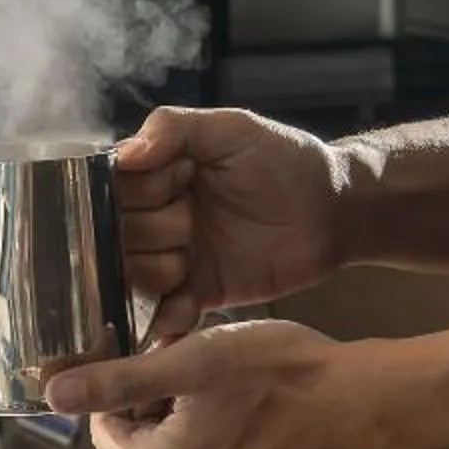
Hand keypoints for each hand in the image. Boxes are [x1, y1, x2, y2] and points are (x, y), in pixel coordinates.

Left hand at [42, 318, 384, 448]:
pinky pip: (201, 440)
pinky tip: (232, 381)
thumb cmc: (279, 376)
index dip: (116, 380)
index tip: (140, 344)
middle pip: (135, 430)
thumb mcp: (189, 363)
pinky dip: (205, 408)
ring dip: (179, 393)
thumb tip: (54, 394)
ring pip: (168, 430)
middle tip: (184, 350)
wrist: (357, 400)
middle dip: (151, 387)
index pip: (103, 427)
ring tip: (212, 362)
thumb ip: (118, 380)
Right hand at [115, 107, 349, 340]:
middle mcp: (160, 215)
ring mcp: (179, 257)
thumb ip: (172, 129)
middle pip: (118, 235)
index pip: (114, 188)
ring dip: (158, 269)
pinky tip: (181, 306)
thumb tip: (123, 154)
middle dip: (151, 229)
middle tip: (190, 217)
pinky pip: (167, 314)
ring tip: (192, 255)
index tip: (170, 185)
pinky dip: (166, 319)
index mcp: (159, 171)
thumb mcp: (229, 128)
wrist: (334, 210)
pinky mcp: (202, 293)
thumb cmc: (283, 159)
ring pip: (135, 275)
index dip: (137, 192)